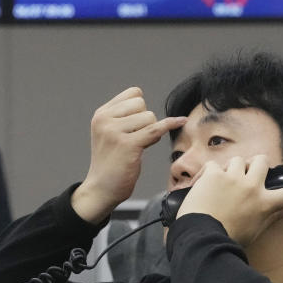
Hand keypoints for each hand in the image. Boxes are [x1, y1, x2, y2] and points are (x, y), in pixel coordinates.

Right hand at [71, 87, 187, 223]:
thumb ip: (122, 118)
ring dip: (150, 132)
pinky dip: (170, 125)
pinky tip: (181, 122)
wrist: (101, 189)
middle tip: (136, 139)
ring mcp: (114, 132)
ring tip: (138, 147)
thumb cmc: (110, 163)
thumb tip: (148, 110)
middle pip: (141, 104)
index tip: (135, 126)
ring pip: (149, 117)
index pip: (133, 94)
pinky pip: (155, 129)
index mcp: (101, 115)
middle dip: (145, 120)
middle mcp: (105, 120)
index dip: (140, 108)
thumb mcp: (108, 134)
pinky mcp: (127, 144)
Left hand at [176, 155, 282, 245]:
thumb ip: (272, 218)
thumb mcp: (255, 231)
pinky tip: (204, 182)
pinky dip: (210, 172)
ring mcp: (233, 179)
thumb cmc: (229, 237)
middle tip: (249, 171)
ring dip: (233, 167)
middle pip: (262, 161)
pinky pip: (214, 164)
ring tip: (225, 179)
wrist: (203, 236)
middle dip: (257, 163)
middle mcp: (252, 187)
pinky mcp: (214, 175)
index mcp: (265, 204)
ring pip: (239, 160)